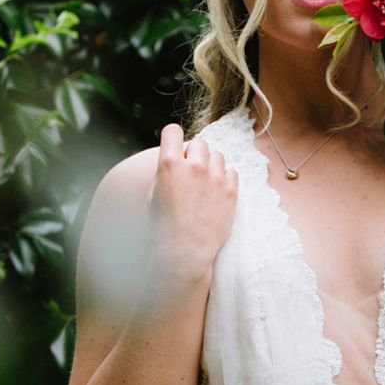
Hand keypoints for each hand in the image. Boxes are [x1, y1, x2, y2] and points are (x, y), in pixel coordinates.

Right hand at [148, 124, 238, 280]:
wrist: (185, 252)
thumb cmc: (163, 226)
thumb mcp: (153, 193)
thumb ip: (165, 170)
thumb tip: (172, 157)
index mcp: (169, 165)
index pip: (173, 131)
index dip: (173, 137)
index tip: (175, 146)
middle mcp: (194, 167)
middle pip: (199, 143)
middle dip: (195, 154)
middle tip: (191, 173)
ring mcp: (214, 178)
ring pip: (217, 155)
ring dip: (211, 165)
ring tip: (205, 184)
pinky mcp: (231, 190)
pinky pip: (231, 171)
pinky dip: (225, 179)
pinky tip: (217, 192)